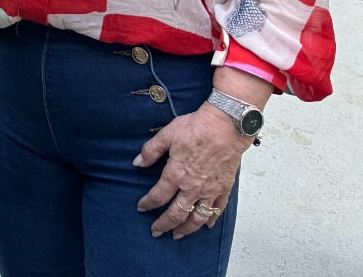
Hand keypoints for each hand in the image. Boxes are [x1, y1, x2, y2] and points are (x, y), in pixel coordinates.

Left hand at [135, 103, 249, 238]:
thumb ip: (150, 150)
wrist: (225, 126)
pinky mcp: (224, 188)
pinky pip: (217, 210)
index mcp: (176, 174)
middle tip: (156, 232)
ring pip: (197, 217)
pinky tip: (206, 225)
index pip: (158, 196)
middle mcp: (192, 187)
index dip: (148, 204)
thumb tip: (137, 163)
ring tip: (178, 235)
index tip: (141, 208)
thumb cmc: (196, 128)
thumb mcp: (167, 134)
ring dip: (186, 229)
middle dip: (164, 225)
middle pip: (176, 214)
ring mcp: (210, 190)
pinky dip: (211, 219)